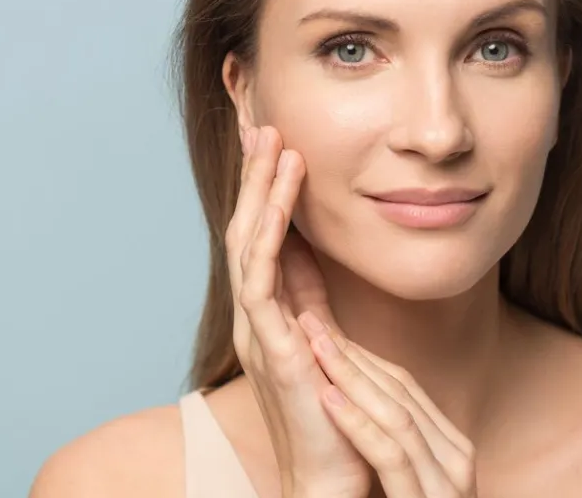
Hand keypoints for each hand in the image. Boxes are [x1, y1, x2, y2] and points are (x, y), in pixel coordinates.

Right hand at [225, 125, 371, 497]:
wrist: (331, 480)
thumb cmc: (334, 417)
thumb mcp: (324, 339)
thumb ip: (312, 297)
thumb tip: (309, 253)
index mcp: (271, 313)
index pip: (262, 234)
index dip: (264, 186)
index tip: (273, 137)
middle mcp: (256, 317)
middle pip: (247, 228)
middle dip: (254, 174)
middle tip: (260, 119)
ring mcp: (259, 331)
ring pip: (249, 244)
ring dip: (260, 191)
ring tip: (272, 141)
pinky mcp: (272, 348)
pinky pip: (261, 280)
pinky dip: (268, 234)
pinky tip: (277, 200)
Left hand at [299, 316, 478, 497]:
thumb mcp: (418, 483)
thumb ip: (405, 449)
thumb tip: (369, 406)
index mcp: (454, 448)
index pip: (407, 390)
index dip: (363, 357)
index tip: (327, 333)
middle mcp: (457, 457)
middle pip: (401, 393)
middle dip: (352, 355)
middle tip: (313, 323)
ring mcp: (446, 481)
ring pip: (396, 416)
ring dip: (352, 377)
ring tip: (316, 347)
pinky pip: (389, 454)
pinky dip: (357, 424)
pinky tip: (328, 399)